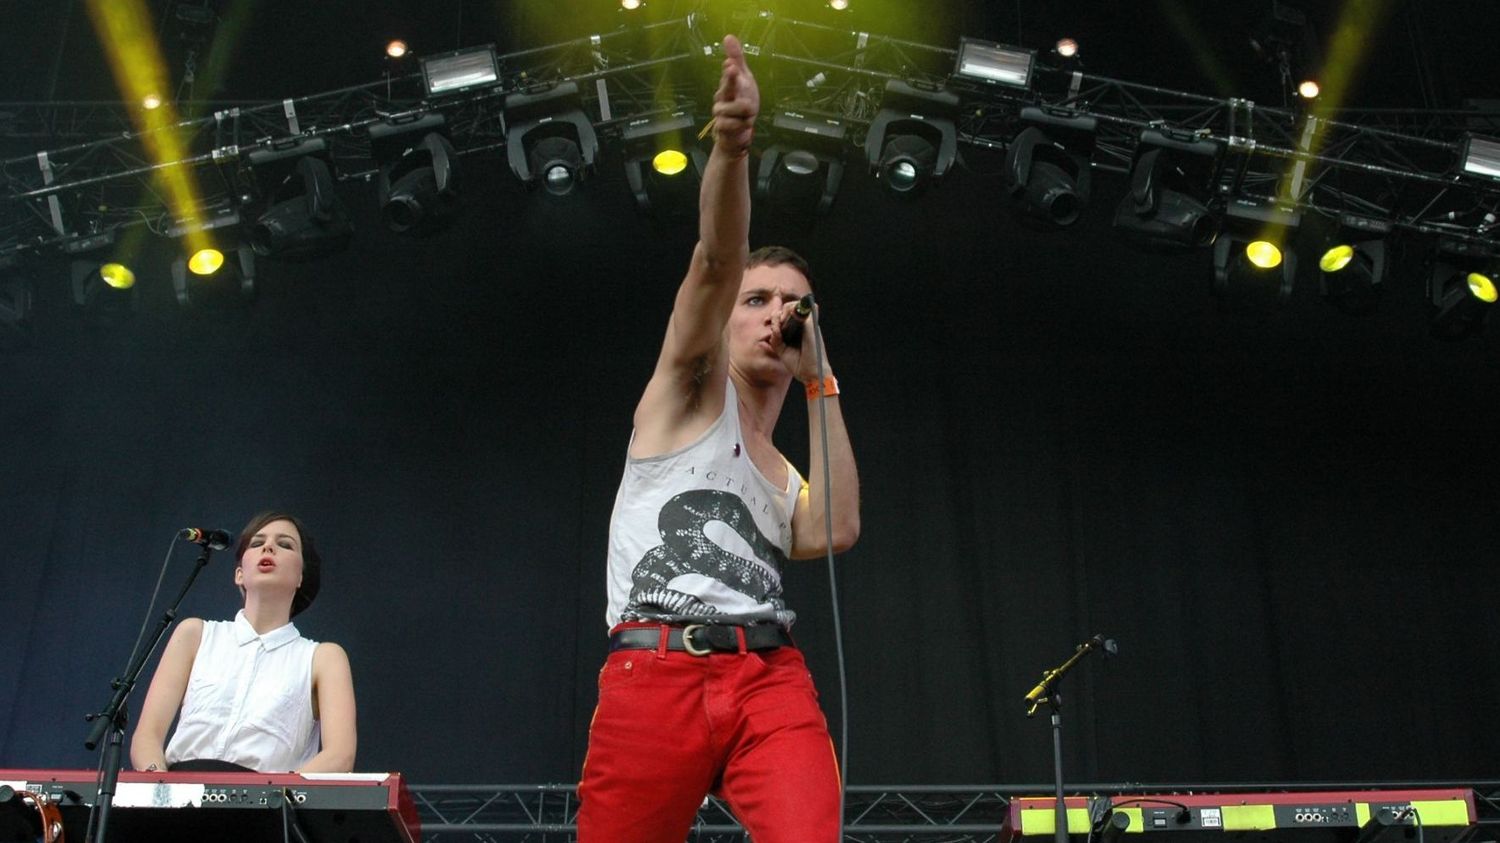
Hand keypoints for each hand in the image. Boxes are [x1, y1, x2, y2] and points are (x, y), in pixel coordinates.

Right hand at [711, 34, 758, 156]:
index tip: (730, 63)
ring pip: (739, 107)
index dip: (730, 70)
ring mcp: (720, 113)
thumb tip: (728, 36)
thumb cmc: (741, 100)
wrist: (737, 132)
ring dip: (748, 113)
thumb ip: (736, 59)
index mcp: (728, 84)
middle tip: (733, 69)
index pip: (729, 74)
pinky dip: (743, 125)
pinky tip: (742, 125)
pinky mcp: (722, 128)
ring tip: (746, 116)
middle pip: (726, 87)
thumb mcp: (743, 79)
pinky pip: (737, 124)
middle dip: (730, 79)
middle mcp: (721, 97)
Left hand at [774, 299, 826, 383]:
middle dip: (776, 313)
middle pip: (789, 307)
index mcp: (797, 330)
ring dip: (783, 311)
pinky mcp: (811, 324)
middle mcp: (803, 325)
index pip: (786, 315)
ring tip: (779, 323)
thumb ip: (775, 337)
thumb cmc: (798, 363)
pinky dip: (792, 311)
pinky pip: (803, 309)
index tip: (766, 322)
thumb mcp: (781, 349)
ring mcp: (808, 324)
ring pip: (795, 305)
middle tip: (770, 323)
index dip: (775, 315)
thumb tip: (771, 324)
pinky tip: (785, 320)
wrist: (810, 373)